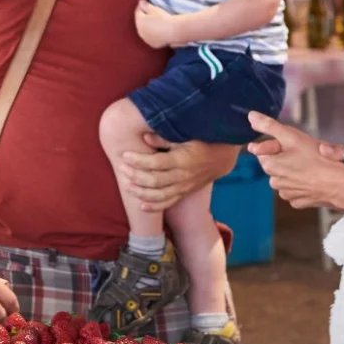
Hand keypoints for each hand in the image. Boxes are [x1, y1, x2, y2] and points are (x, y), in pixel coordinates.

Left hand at [119, 138, 238, 211]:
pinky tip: (141, 206)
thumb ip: (165, 137)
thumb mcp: (186, 136)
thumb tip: (145, 137)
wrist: (221, 158)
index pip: (156, 163)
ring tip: (127, 185)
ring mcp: (183, 187)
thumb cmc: (201, 142)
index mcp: (182, 160)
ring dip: (141, 192)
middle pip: (154, 180)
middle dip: (135, 176)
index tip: (125, 155)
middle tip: (121, 168)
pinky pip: (168, 203)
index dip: (139, 160)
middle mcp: (182, 176)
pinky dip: (155, 207)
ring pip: (159, 195)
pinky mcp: (184, 193)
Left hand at [134, 0, 177, 49]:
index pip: (138, 12)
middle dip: (144, 17)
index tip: (146, 3)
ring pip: (145, 31)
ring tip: (156, 22)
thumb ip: (146, 5)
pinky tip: (159, 31)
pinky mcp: (153, 44)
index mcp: (139, 21)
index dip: (142, 6)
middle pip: (141, 22)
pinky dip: (153, 34)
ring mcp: (146, 39)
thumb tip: (140, 1)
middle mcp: (140, 31)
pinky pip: (151, 38)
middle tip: (151, 12)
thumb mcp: (154, 9)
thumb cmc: (164, 18)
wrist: (174, 31)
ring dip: (148, 26)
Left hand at [246, 112, 343, 208]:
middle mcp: (274, 182)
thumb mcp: (291, 136)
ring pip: (286, 177)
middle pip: (275, 164)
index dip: (279, 144)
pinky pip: (297, 190)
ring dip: (295, 171)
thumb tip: (250, 116)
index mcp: (269, 165)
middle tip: (305, 153)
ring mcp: (287, 194)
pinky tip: (314, 179)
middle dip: (286, 158)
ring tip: (311, 166)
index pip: (264, 151)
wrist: (339, 185)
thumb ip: (269, 126)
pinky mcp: (299, 202)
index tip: (293, 144)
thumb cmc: (316, 159)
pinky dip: (303, 184)